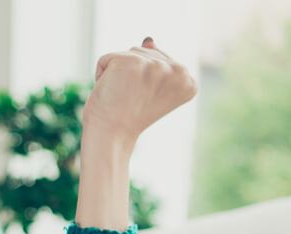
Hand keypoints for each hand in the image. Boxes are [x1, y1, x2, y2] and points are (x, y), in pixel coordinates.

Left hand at [73, 38, 196, 229]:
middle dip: (130, 75)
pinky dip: (100, 75)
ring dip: (117, 74)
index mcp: (189, 80)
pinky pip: (106, 59)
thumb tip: (149, 39)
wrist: (112, 136)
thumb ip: (154, 61)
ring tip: (122, 97)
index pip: (159, 61)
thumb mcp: (147, 88)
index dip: (143, 81)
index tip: (144, 101)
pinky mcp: (128, 61)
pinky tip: (110, 92)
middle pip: (144, 53)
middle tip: (131, 100)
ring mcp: (154, 64)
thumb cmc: (129, 117)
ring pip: (126, 54)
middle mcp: (178, 70)